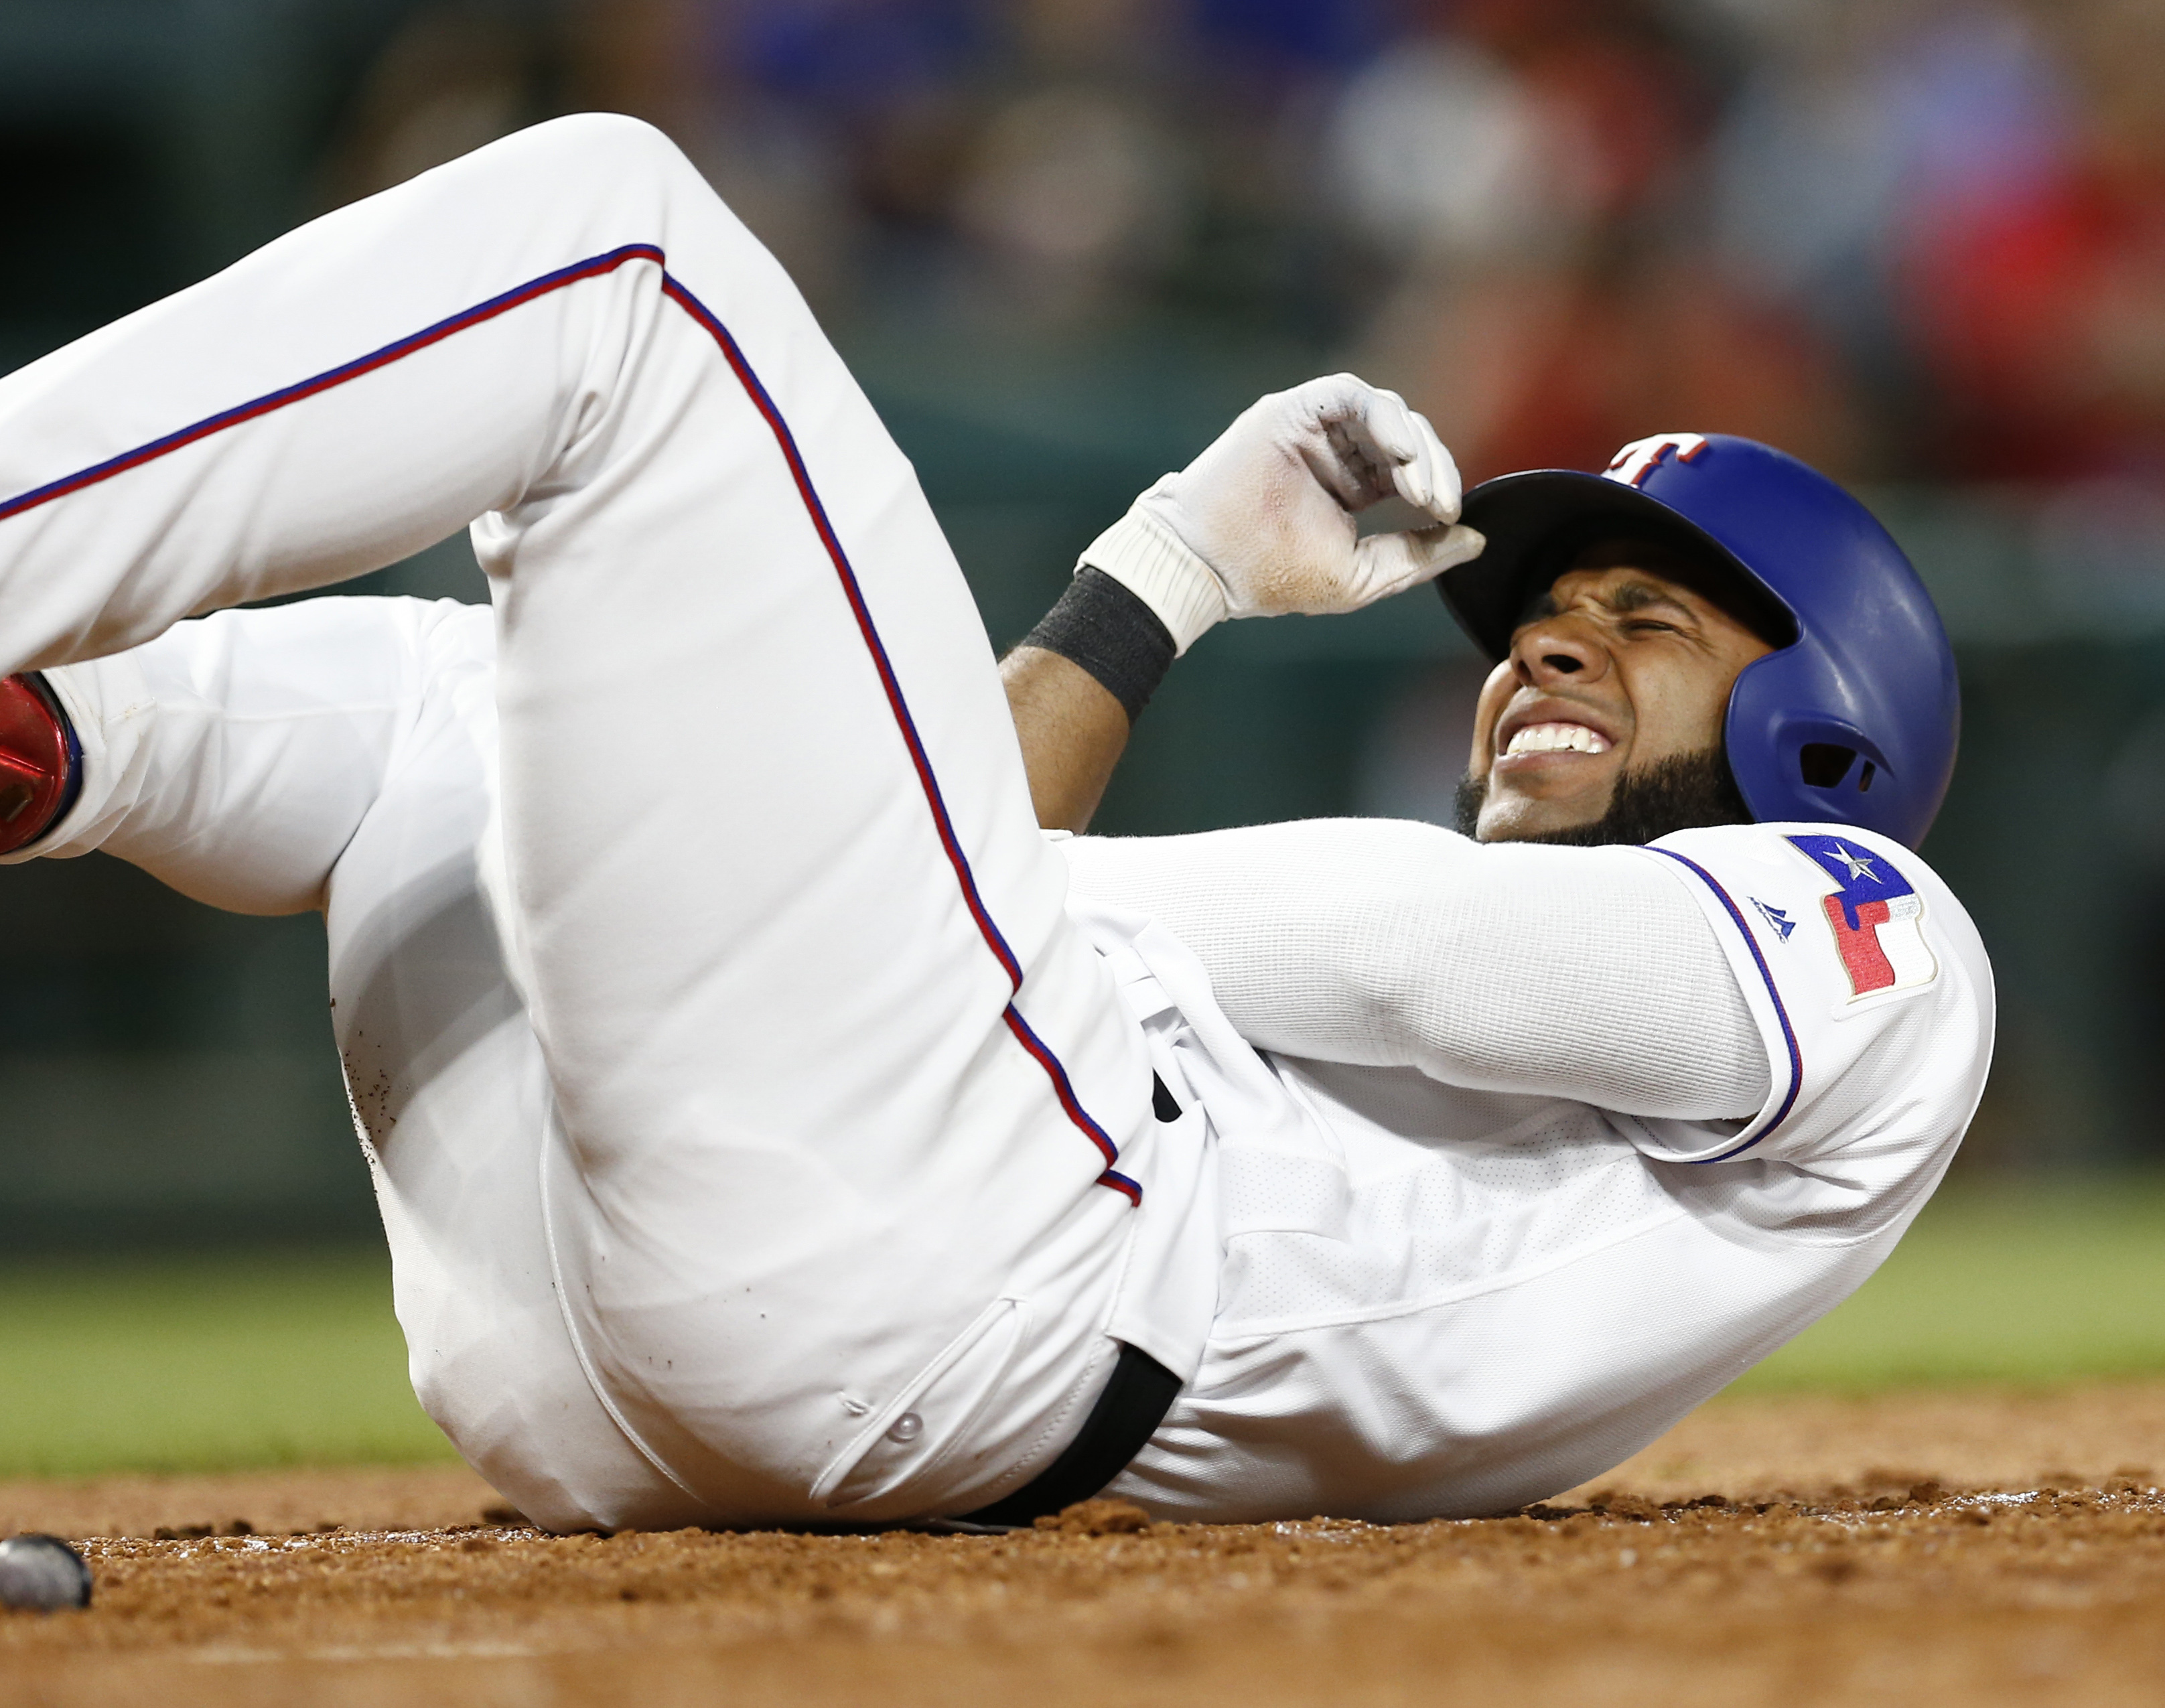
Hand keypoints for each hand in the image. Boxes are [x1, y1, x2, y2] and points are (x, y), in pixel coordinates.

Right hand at [1078, 374, 1485, 653]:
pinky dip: (1381, 417)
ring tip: (1418, 486)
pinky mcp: (1293, 410)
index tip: (1448, 516)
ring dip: (1413, 446)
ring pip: (1386, 412)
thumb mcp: (1361, 576)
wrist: (1207, 564)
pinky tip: (1398, 453)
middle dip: (1432, 467)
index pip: (1412, 470)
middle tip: (1440, 504)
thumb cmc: (1272, 576)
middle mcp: (1337, 450)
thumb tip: (1475, 541)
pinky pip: (1350, 395)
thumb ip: (1418, 556)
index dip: (1437, 485)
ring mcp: (1315, 427)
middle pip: (1407, 438)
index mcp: (1353, 485)